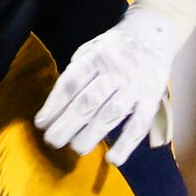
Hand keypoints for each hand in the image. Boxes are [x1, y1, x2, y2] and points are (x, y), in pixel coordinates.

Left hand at [37, 0, 191, 164]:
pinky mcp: (151, 101)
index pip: (72, 82)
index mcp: (97, 56)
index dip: (54, 105)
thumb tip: (56, 106)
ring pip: (110, 115)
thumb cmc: (114, 49)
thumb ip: (77, 72)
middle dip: (67, 124)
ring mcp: (135, 87)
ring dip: (91, 135)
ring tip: (75, 148)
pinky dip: (126, 145)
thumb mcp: (91, 48)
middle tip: (52, 141)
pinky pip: (138, 127)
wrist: (154, 36)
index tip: (41, 123)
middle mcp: (116, 71)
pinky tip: (112, 159)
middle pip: (88, 102)